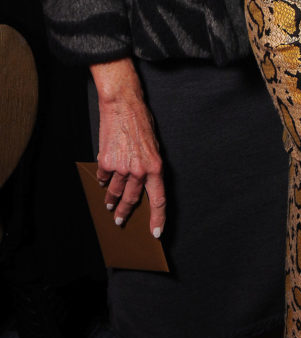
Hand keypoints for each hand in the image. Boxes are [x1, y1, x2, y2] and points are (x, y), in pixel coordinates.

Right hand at [91, 59, 165, 236]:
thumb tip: (143, 182)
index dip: (158, 218)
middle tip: (120, 221)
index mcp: (155, 166)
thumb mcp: (153, 145)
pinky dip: (104, 180)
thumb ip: (149, 165)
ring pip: (115, 192)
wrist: (123, 105)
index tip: (156, 233)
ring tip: (110, 205)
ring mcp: (121, 167)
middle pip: (132, 200)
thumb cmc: (141, 121)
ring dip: (112, 200)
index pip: (159, 199)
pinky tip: (104, 181)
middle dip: (126, 213)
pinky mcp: (106, 162)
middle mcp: (139, 170)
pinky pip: (105, 177)